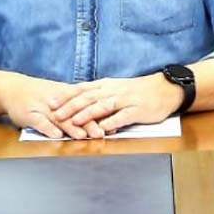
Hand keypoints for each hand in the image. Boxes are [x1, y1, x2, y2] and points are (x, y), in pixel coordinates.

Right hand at [0, 72, 105, 139]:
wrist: (11, 88)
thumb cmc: (38, 94)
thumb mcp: (59, 94)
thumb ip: (78, 104)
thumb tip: (102, 114)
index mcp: (65, 95)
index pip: (86, 104)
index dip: (99, 113)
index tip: (114, 122)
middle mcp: (56, 100)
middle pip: (75, 112)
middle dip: (89, 123)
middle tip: (101, 133)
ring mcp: (42, 107)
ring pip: (59, 118)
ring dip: (71, 127)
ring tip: (82, 135)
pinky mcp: (28, 114)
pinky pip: (39, 121)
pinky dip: (48, 128)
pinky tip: (56, 135)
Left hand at [50, 73, 183, 133]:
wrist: (163, 89)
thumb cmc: (135, 91)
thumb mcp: (113, 88)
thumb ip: (96, 95)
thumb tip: (75, 102)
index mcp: (104, 85)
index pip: (81, 89)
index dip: (65, 96)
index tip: (51, 102)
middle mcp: (112, 91)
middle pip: (88, 98)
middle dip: (70, 106)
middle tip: (56, 113)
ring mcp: (125, 100)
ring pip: (102, 106)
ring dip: (87, 114)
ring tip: (74, 121)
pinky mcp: (137, 110)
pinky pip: (123, 116)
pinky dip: (112, 122)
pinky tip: (103, 129)